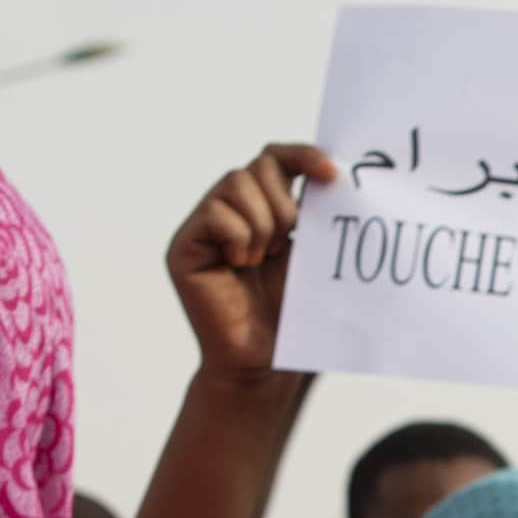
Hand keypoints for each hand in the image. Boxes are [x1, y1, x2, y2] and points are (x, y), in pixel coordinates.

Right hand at [171, 147, 334, 378]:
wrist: (265, 361)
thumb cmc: (291, 314)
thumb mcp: (309, 253)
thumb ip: (313, 212)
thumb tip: (333, 171)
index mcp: (262, 208)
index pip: (276, 159)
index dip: (303, 156)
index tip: (333, 174)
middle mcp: (229, 210)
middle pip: (258, 166)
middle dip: (283, 202)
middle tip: (285, 244)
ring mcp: (204, 227)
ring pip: (236, 183)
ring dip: (262, 223)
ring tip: (261, 260)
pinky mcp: (184, 246)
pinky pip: (216, 213)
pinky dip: (239, 237)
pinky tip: (239, 266)